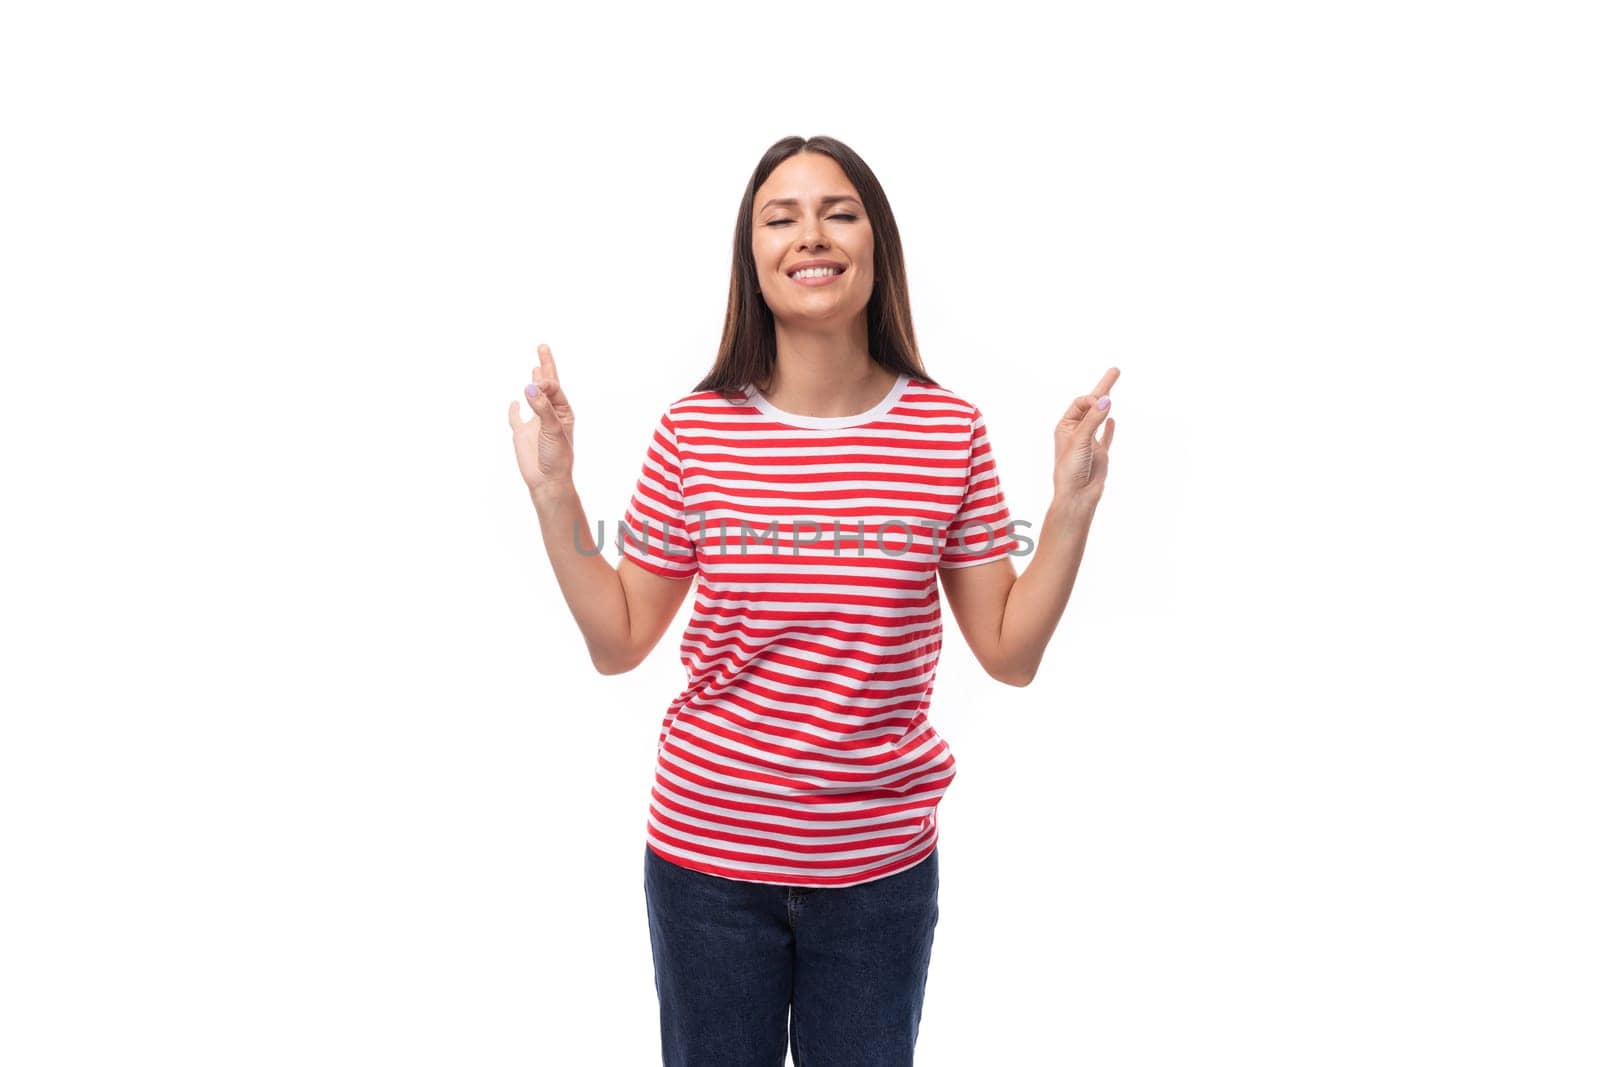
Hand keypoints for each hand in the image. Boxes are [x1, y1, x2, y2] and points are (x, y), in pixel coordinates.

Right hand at [507, 343, 575, 497]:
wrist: (547, 481)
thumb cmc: (557, 457)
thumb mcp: (553, 430)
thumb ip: (542, 408)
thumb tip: (530, 387)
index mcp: (562, 412)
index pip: (553, 387)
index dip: (545, 381)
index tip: (536, 383)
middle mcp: (549, 415)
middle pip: (548, 385)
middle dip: (545, 365)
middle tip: (542, 346)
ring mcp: (535, 424)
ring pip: (534, 398)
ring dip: (535, 383)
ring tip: (536, 368)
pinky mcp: (521, 434)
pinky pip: (516, 419)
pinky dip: (514, 410)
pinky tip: (514, 403)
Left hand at [1052, 366, 1118, 509]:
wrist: (1077, 496)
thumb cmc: (1070, 470)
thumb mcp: (1080, 440)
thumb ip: (1093, 420)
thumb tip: (1106, 399)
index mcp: (1065, 427)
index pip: (1080, 403)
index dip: (1092, 400)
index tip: (1102, 405)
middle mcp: (1077, 432)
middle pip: (1091, 405)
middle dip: (1102, 388)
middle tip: (1116, 370)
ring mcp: (1090, 443)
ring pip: (1100, 418)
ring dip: (1106, 404)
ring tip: (1112, 387)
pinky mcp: (1100, 454)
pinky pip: (1106, 437)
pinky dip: (1109, 428)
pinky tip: (1112, 419)